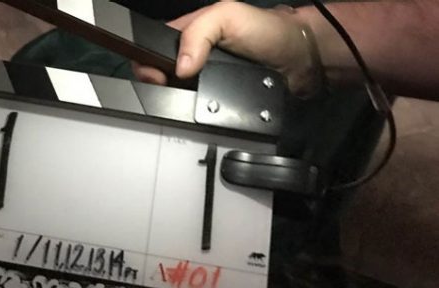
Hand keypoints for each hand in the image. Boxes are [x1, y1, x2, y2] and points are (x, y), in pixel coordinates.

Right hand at [132, 2, 321, 96]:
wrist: (298, 60)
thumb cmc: (265, 30)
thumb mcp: (226, 16)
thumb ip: (198, 33)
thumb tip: (181, 67)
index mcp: (187, 34)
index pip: (152, 49)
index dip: (148, 63)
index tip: (158, 76)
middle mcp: (191, 59)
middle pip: (160, 77)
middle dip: (162, 85)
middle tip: (176, 89)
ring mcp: (202, 83)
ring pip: (176, 97)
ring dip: (179, 101)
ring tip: (190, 100)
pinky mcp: (215, 103)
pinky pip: (197, 111)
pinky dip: (197, 112)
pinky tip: (202, 109)